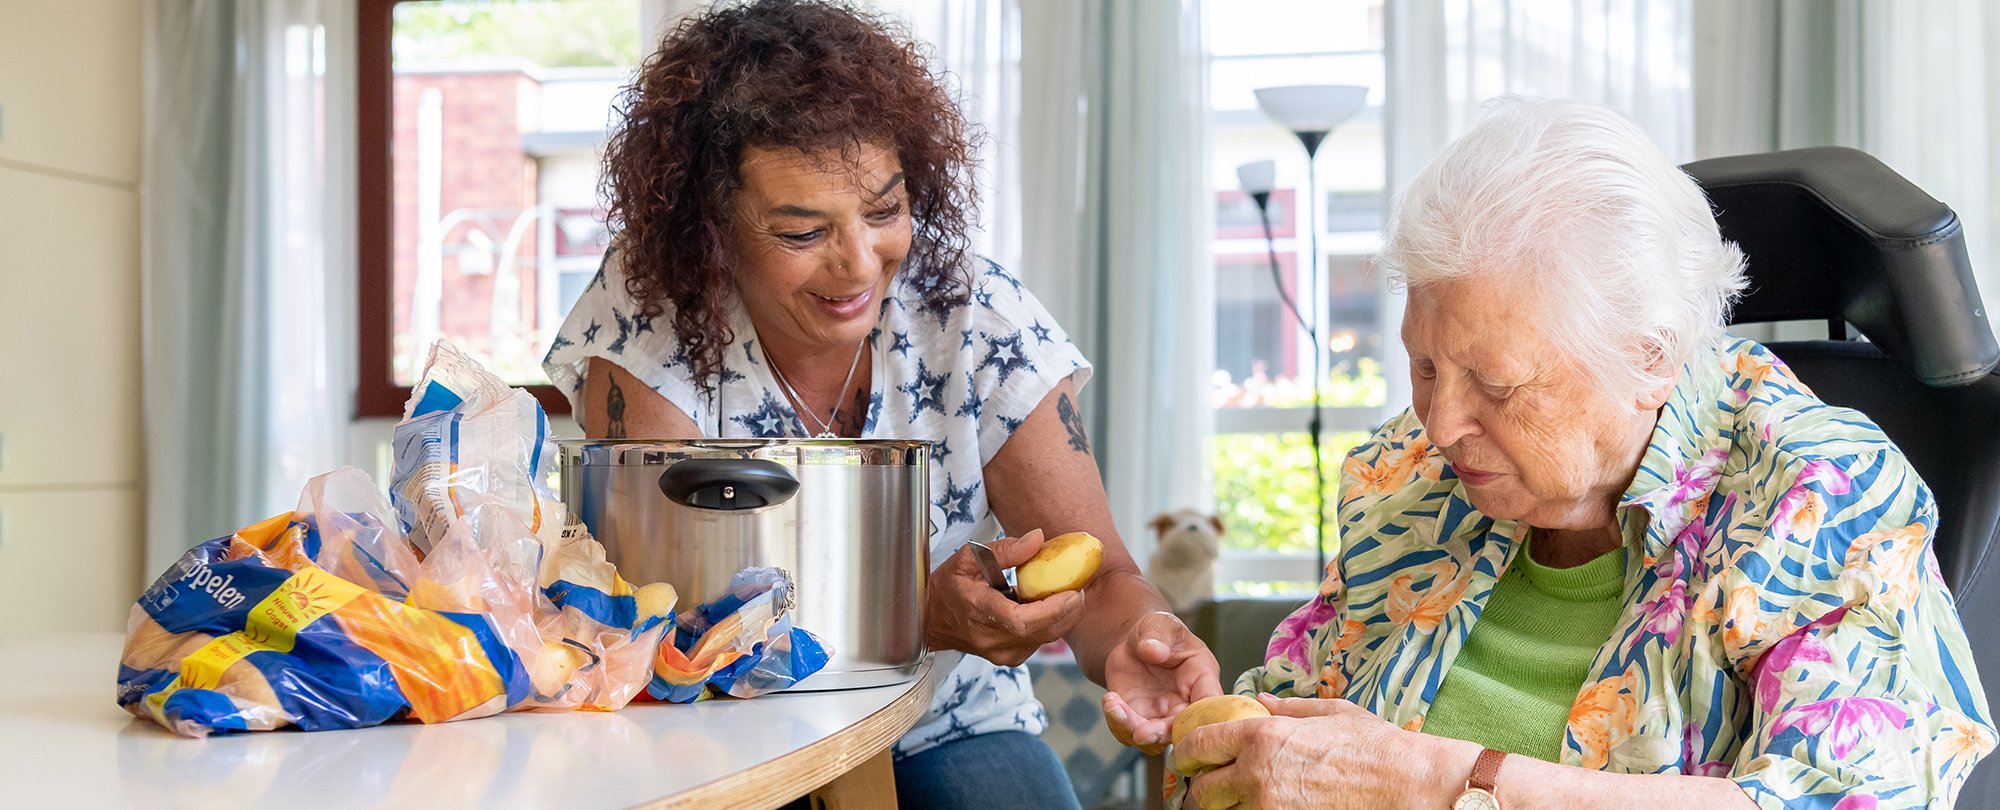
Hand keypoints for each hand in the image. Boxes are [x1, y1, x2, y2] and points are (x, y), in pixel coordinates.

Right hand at [925, 530, 1087, 665]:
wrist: (932, 621)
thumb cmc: (949, 586)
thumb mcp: (968, 558)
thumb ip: (1005, 550)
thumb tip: (1038, 539)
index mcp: (979, 613)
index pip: (1020, 621)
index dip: (1052, 609)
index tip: (1073, 592)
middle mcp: (992, 640)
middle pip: (1042, 632)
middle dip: (1069, 610)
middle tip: (1080, 586)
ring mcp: (1002, 654)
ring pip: (1046, 638)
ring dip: (1062, 616)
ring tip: (1066, 591)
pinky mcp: (1011, 658)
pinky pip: (1041, 640)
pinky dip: (1051, 622)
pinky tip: (1050, 605)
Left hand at [1100, 611, 1221, 753]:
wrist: (1134, 644)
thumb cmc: (1158, 632)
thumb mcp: (1159, 624)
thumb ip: (1158, 634)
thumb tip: (1153, 651)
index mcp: (1202, 678)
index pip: (1211, 703)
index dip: (1203, 718)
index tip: (1184, 721)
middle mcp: (1185, 704)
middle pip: (1182, 729)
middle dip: (1162, 734)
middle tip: (1142, 733)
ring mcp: (1161, 715)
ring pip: (1153, 738)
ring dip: (1133, 730)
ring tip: (1114, 707)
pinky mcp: (1137, 718)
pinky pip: (1128, 731)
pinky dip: (1117, 721)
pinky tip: (1109, 700)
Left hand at [1173, 695, 1458, 809]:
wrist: (1409, 785)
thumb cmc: (1375, 747)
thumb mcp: (1329, 712)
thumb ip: (1286, 709)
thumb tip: (1260, 701)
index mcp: (1262, 736)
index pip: (1198, 746)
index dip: (1185, 752)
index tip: (1186, 757)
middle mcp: (1257, 775)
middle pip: (1202, 792)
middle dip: (1203, 788)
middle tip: (1213, 784)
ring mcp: (1269, 809)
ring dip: (1229, 807)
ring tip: (1244, 797)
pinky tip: (1268, 807)